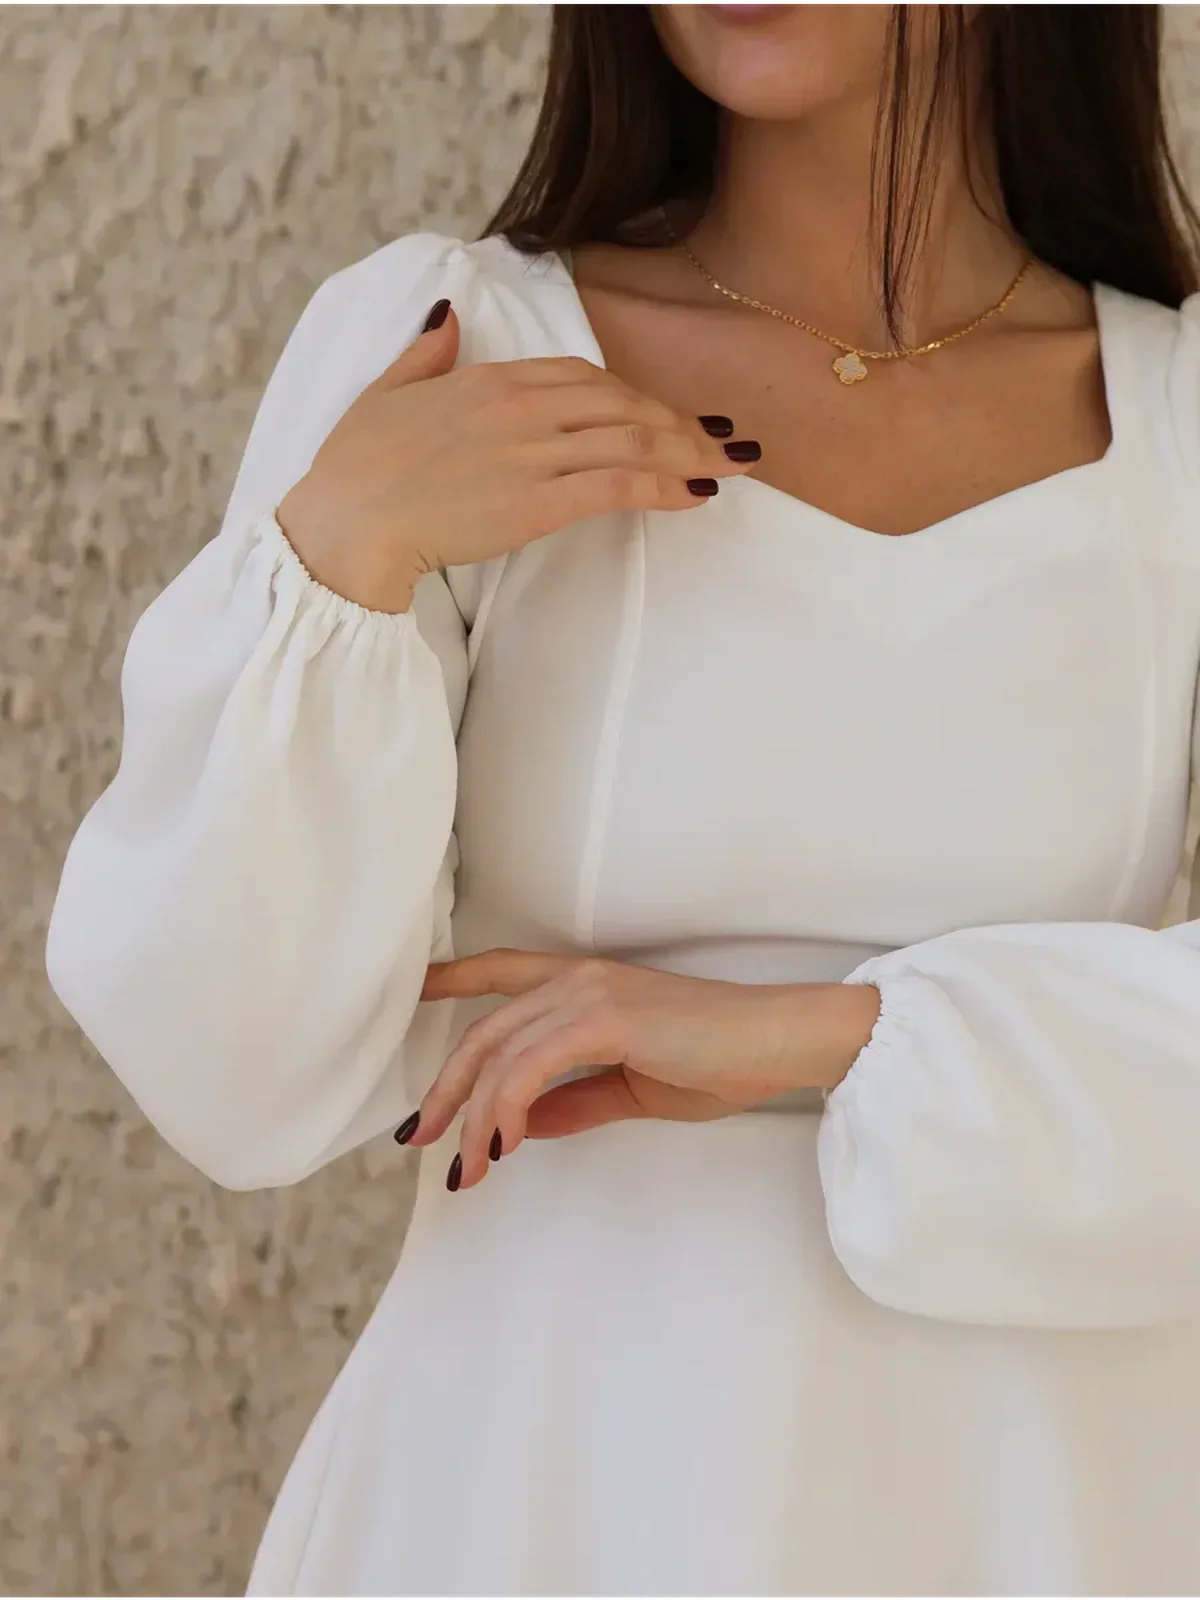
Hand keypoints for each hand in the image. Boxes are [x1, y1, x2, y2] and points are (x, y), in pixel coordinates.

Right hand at [276, 299, 760, 613]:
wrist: (346, 523)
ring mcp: (533, 452)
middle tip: (718, 441)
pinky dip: (665, 485)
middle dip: (676, 422)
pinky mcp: (539, 500)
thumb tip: (447, 317)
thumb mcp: (385, 392)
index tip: (664, 412)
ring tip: (728, 467)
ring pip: (631, 439)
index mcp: (489, 378)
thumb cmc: (355, 468)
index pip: (580, 376)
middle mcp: (521, 407)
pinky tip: (696, 493)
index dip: (631, 395)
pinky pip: (618, 483)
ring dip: (688, 452)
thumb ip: (425, 353)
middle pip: (620, 404)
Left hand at [405, 948, 880, 1190]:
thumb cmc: (719, 1061)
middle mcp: (575, 979)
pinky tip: (503, 1144)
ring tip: (466, 1166)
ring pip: (497, 1055)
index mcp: (583, 985)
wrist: (775, 1042)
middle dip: (445, 1089)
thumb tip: (520, 1124)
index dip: (451, 980)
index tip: (412, 996)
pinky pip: (527, 1067)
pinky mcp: (603, 1019)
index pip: (501, 972)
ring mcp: (587, 994)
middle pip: (483, 1031)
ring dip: (472, 1116)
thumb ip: (572, 1102)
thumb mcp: (630, 1088)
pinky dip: (503, 1107)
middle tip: (422, 1140)